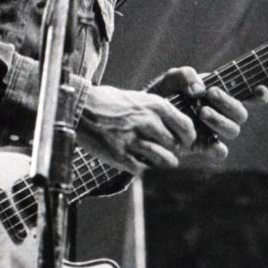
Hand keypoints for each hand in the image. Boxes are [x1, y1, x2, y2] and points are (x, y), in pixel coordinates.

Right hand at [76, 82, 195, 172]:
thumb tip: (178, 130)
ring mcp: (133, 139)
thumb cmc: (110, 103)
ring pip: (162, 159)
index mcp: (155, 105)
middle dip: (173, 150)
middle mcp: (147, 121)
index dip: (188, 138)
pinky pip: (142, 168)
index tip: (185, 142)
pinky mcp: (119, 155)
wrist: (79, 108)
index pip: (186, 127)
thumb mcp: (139, 99)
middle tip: (169, 151)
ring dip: (163, 162)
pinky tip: (138, 162)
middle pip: (174, 145)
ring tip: (161, 161)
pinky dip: (143, 168)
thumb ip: (159, 112)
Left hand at [144, 66, 267, 164]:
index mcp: (222, 95)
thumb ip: (185, 76)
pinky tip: (208, 142)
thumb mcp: (171, 79)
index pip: (248, 96)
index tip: (259, 89)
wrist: (145, 117)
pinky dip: (217, 148)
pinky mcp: (203, 147)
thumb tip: (200, 89)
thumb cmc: (163, 95)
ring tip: (201, 112)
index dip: (259, 95)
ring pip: (234, 130)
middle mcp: (223, 114)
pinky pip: (220, 152)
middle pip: (242, 113)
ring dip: (221, 120)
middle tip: (211, 93)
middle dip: (229, 102)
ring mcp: (214, 131)